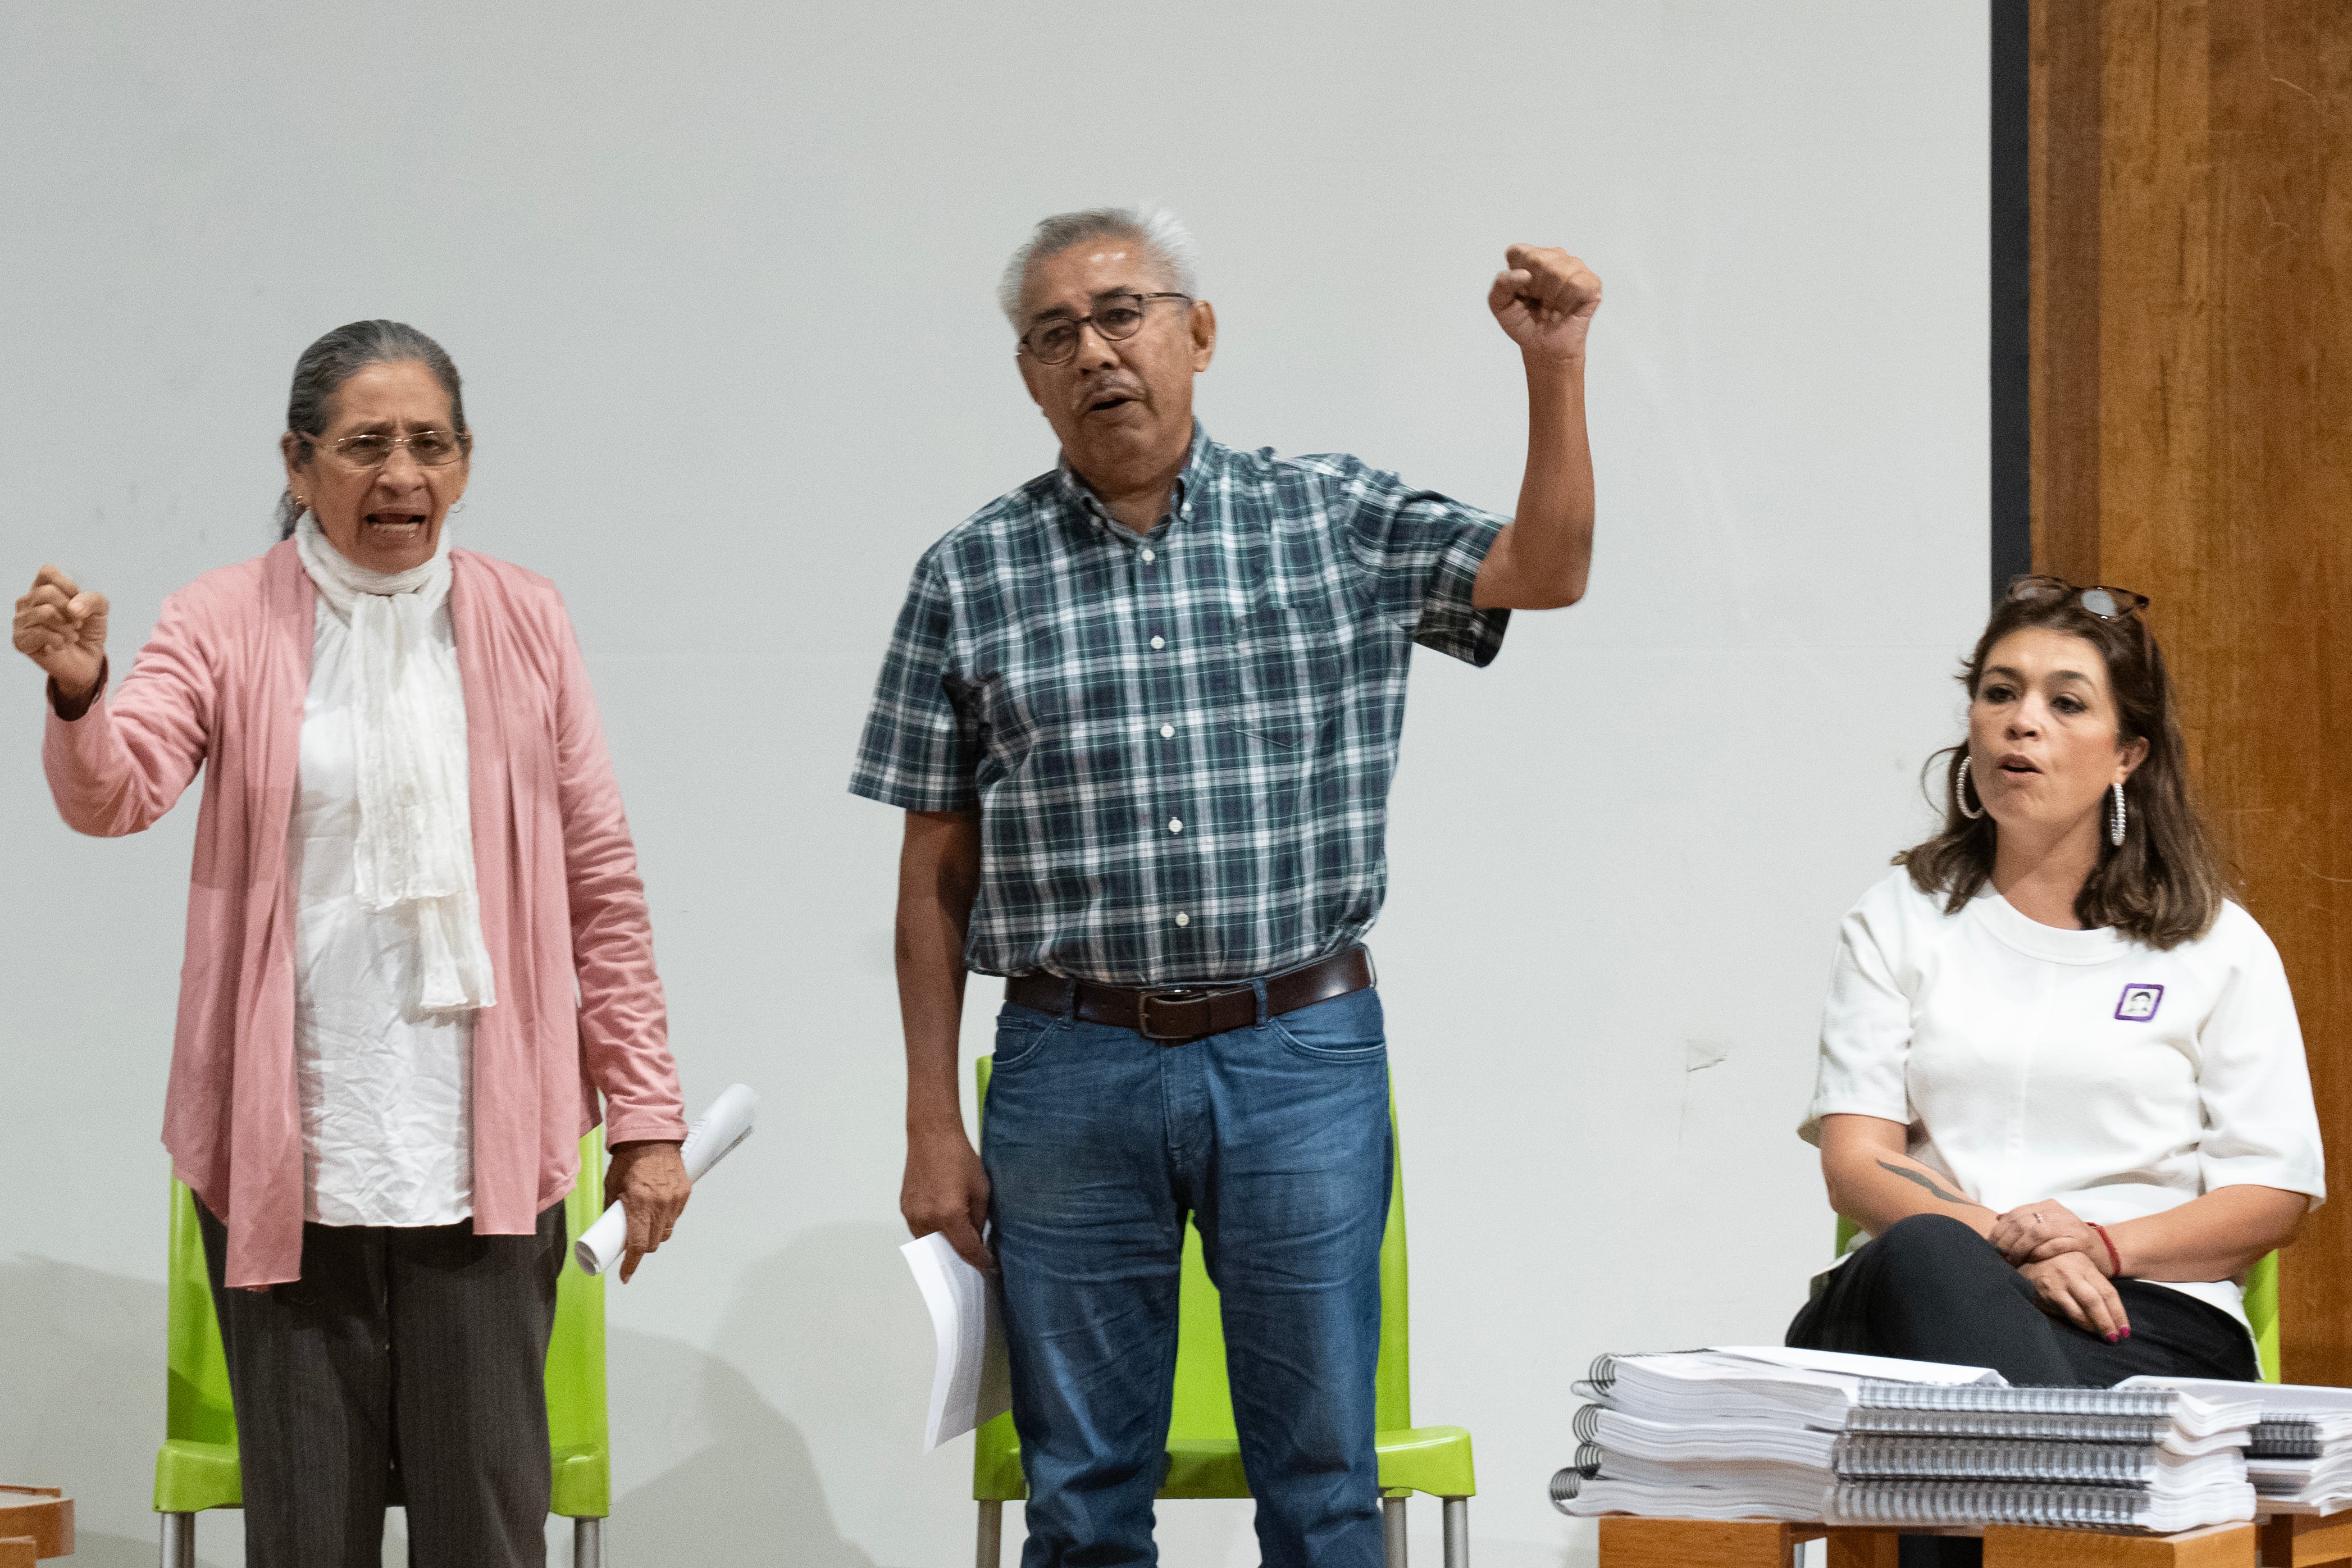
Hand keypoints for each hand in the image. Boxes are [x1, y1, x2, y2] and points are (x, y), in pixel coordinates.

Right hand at [12, 565, 108, 700]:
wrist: (88, 661)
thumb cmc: (89, 630)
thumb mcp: (100, 610)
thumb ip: (92, 600)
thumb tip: (73, 608)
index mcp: (43, 588)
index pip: (47, 572)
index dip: (68, 585)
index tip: (80, 601)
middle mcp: (27, 601)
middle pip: (46, 592)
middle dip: (70, 610)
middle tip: (78, 623)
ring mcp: (21, 621)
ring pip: (44, 612)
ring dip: (66, 627)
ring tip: (72, 635)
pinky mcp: (20, 641)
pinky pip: (39, 633)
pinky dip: (59, 640)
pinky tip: (61, 645)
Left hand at [604, 1140, 690, 1283]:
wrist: (651, 1136)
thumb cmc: (628, 1159)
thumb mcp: (612, 1186)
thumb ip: (611, 1208)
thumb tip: (608, 1227)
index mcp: (640, 1204)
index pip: (638, 1244)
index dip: (631, 1264)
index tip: (625, 1275)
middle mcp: (660, 1205)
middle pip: (654, 1242)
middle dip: (642, 1248)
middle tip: (632, 1244)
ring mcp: (675, 1200)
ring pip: (666, 1231)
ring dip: (655, 1234)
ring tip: (645, 1226)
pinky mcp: (684, 1193)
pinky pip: (675, 1216)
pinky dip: (666, 1220)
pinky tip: (657, 1212)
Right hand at [903, 1122, 991, 1272]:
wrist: (932, 1136)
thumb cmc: (960, 1158)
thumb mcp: (981, 1190)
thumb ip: (978, 1220)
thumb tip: (976, 1240)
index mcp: (950, 1215)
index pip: (967, 1251)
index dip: (980, 1261)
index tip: (988, 1266)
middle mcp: (927, 1219)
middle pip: (946, 1252)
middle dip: (961, 1257)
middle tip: (976, 1258)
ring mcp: (913, 1215)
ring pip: (930, 1244)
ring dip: (945, 1246)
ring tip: (960, 1242)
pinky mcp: (904, 1209)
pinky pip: (920, 1231)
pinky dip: (933, 1233)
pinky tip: (944, 1226)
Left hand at [1488, 244, 1601, 365]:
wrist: (1544, 348)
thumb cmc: (1524, 323)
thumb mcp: (1500, 305)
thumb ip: (1501, 284)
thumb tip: (1525, 274)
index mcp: (1530, 257)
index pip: (1518, 252)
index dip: (1516, 277)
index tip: (1521, 294)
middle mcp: (1554, 256)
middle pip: (1538, 259)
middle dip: (1534, 289)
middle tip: (1537, 303)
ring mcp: (1575, 267)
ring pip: (1559, 271)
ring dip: (1549, 299)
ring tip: (1548, 310)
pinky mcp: (1591, 282)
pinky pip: (1576, 284)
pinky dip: (1564, 304)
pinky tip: (1561, 312)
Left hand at [1989, 1200, 2107, 1270]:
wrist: (2104, 1251)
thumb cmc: (2069, 1241)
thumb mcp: (2047, 1226)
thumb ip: (2025, 1221)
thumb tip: (1999, 1218)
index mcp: (2047, 1206)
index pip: (2015, 1214)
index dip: (2000, 1230)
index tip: (1991, 1245)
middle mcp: (2058, 1212)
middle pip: (2023, 1223)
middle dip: (2007, 1241)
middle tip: (1999, 1255)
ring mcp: (2069, 1225)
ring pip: (2036, 1232)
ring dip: (2020, 1248)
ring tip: (2012, 1260)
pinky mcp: (2080, 1240)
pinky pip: (2054, 1245)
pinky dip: (2039, 1253)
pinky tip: (2030, 1260)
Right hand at [2019, 1252, 2132, 1341]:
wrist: (2026, 1252)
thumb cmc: (2059, 1262)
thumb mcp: (2079, 1266)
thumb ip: (2094, 1284)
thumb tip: (2111, 1313)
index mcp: (2085, 1267)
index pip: (2108, 1292)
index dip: (2118, 1314)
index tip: (2125, 1330)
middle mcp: (2071, 1274)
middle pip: (2094, 1302)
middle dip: (2106, 1323)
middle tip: (2114, 1338)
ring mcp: (2055, 1284)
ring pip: (2077, 1311)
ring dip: (2090, 1327)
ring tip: (2100, 1336)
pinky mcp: (2042, 1294)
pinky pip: (2061, 1313)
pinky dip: (2072, 1323)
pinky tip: (2080, 1328)